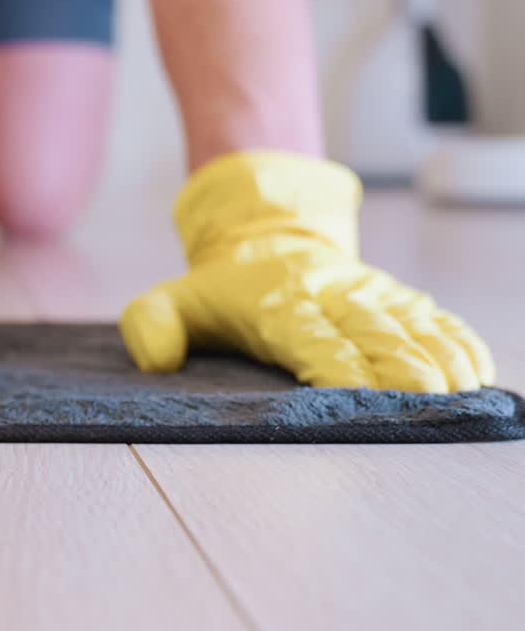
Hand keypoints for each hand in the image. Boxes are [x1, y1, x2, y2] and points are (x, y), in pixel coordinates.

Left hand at [120, 151, 493, 392]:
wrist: (265, 231)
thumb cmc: (221, 288)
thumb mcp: (172, 298)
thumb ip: (152, 324)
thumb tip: (155, 359)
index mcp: (277, 302)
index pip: (309, 336)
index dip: (333, 363)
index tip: (357, 391)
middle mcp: (331, 295)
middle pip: (371, 332)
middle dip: (400, 366)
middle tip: (427, 399)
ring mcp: (369, 293)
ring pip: (410, 324)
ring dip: (438, 358)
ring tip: (462, 391)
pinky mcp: (396, 296)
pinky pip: (433, 317)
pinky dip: (458, 340)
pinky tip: (479, 371)